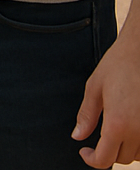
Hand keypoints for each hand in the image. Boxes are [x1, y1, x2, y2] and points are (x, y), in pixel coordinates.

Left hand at [74, 26, 139, 165]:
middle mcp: (138, 131)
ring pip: (136, 155)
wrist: (139, 53)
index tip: (85, 152)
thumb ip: (86, 115)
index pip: (105, 158)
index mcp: (118, 123)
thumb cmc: (116, 66)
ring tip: (114, 129)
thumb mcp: (94, 87)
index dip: (92, 160)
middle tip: (96, 138)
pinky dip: (138, 143)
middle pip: (121, 158)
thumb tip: (77, 136)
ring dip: (124, 148)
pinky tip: (129, 127)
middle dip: (107, 152)